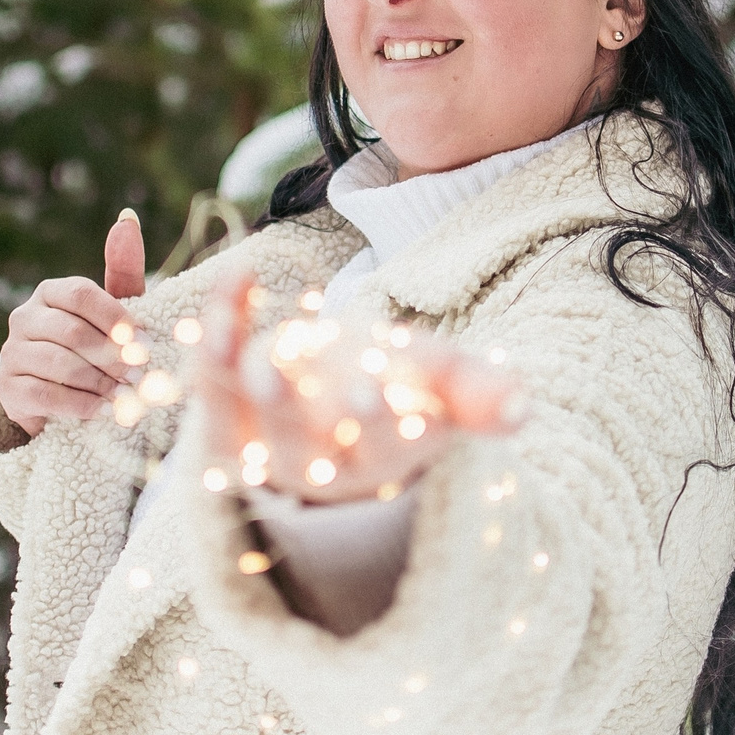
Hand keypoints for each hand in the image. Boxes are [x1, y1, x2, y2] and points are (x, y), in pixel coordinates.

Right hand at [0, 209, 147, 436]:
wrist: (63, 396)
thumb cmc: (97, 344)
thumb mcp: (114, 310)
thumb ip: (123, 268)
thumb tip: (127, 217)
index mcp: (50, 292)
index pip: (81, 294)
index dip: (115, 317)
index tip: (144, 340)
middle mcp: (24, 318)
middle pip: (71, 332)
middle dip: (112, 355)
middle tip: (142, 373)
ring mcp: (11, 353)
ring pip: (59, 364)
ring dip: (100, 381)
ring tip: (128, 394)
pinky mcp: (7, 388)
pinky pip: (45, 394)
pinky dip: (80, 404)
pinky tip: (104, 411)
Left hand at [189, 273, 521, 505]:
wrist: (341, 396)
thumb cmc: (403, 385)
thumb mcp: (444, 386)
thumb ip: (481, 393)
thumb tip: (523, 408)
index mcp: (379, 459)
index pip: (378, 449)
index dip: (373, 422)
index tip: (368, 389)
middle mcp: (315, 462)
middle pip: (294, 444)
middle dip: (283, 409)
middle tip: (272, 373)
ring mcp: (263, 444)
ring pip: (237, 416)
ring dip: (227, 370)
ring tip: (224, 326)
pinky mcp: (224, 417)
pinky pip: (210, 376)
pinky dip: (220, 322)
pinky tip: (239, 272)